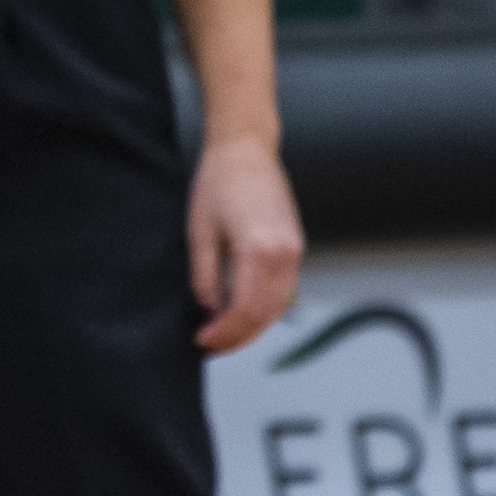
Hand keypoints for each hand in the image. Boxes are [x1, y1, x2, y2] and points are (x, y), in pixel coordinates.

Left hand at [189, 136, 305, 352]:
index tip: (203, 340)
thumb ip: (204, 277)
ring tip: (226, 335)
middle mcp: (284, 254)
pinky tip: (244, 312)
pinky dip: (266, 308)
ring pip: (279, 306)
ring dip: (253, 326)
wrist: (246, 150)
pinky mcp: (296, 246)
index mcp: (258, 250)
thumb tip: (208, 309)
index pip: (243, 310)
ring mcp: (295, 250)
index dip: (223, 333)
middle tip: (212, 346)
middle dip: (238, 336)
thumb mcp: (199, 233)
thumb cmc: (220, 181)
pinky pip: (284, 289)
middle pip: (265, 314)